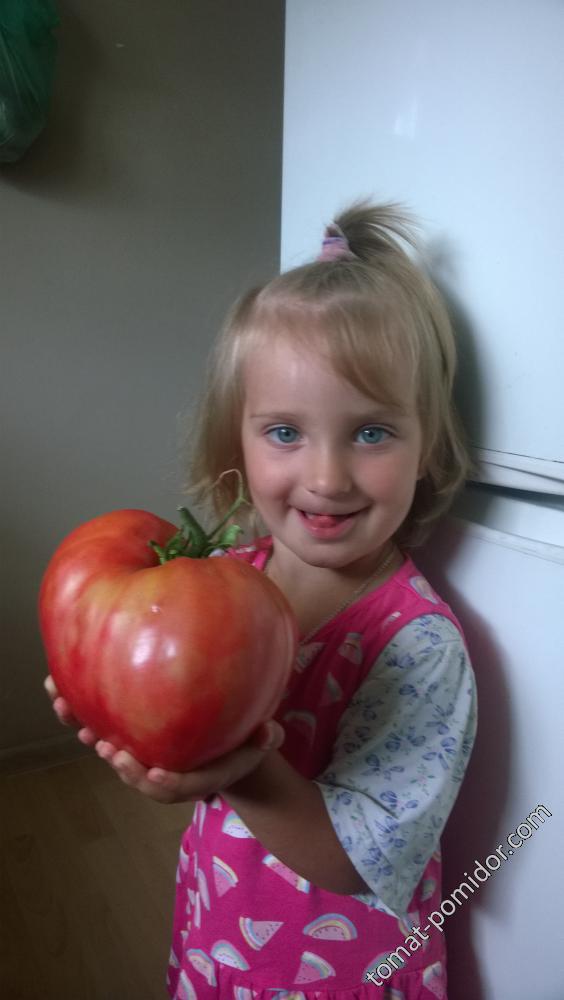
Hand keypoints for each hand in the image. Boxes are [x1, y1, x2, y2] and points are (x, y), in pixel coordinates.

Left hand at [44, 674, 284, 803]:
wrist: (221, 750)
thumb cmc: (242, 744)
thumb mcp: (259, 744)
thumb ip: (263, 739)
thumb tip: (267, 731)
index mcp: (192, 779)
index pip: (176, 788)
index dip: (164, 783)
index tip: (155, 773)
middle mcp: (160, 770)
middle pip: (134, 774)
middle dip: (120, 765)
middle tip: (108, 750)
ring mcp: (139, 753)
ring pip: (107, 747)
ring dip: (84, 731)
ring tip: (66, 710)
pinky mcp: (125, 733)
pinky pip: (98, 723)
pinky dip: (76, 710)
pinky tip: (57, 688)